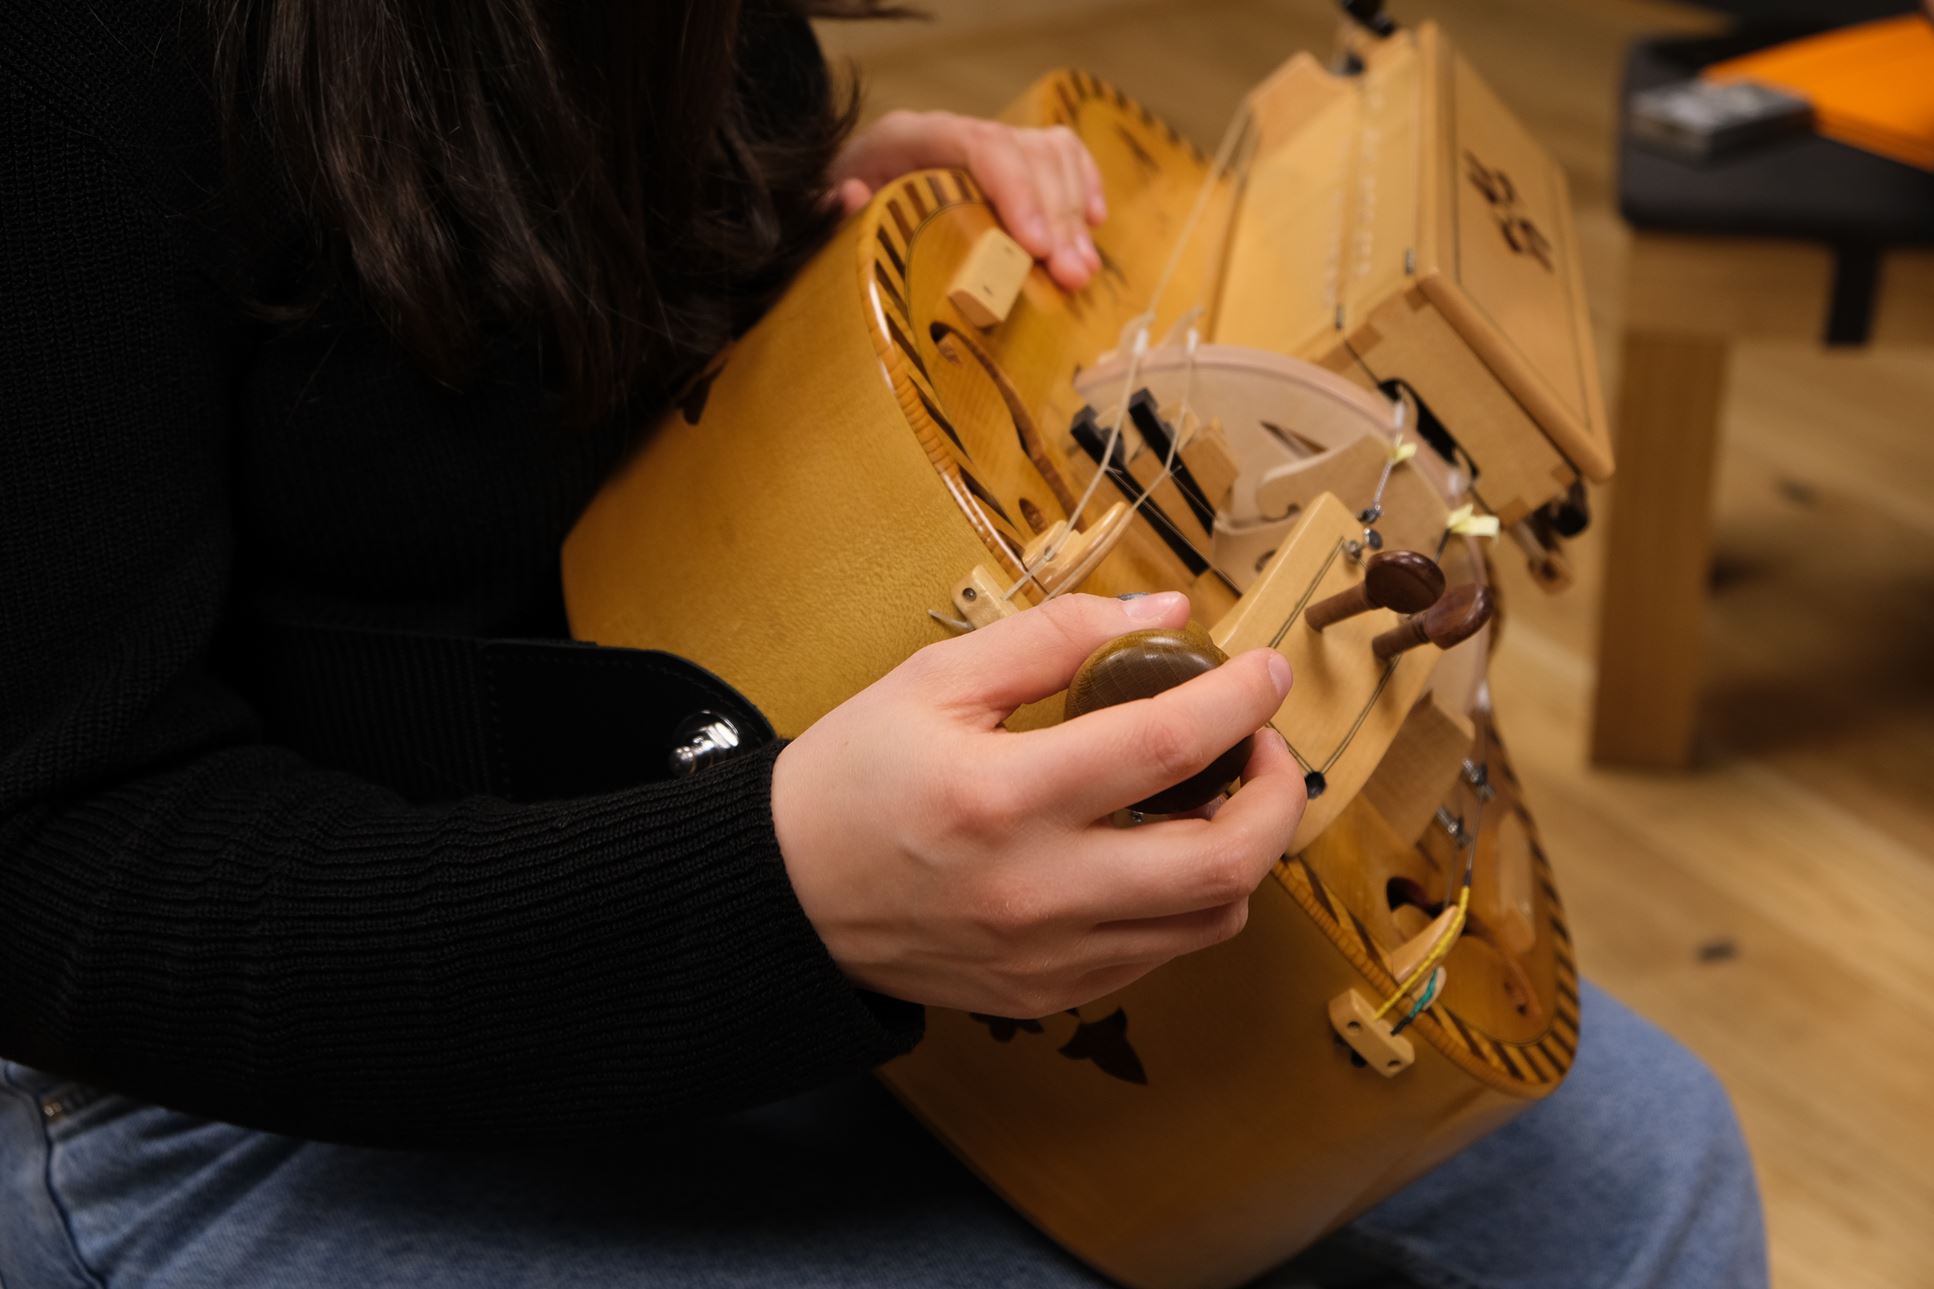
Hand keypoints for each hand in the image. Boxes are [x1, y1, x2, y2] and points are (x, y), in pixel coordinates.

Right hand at [771, 591, 1305, 1017]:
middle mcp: (1039, 890)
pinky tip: (1157, 847)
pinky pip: (1161, 953)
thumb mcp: (934, 680)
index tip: (1263, 668)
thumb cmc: (853, 777)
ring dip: (1242, 850)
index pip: (1166, 745)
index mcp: (1003, 797)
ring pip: (1210, 918)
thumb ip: (1054, 637)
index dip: (1238, 699)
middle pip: (1223, 861)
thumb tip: (1165, 614)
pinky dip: (1187, 896)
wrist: (784, 896)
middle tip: (1264, 743)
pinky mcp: (1050, 994)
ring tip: (1216, 794)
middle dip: (1279, 793)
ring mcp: (1050, 956)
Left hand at [830, 110, 1106, 290]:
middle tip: (1073, 275)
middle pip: (1024, 154)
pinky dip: (1085, 185)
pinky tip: (1095, 224)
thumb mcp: (820, 213)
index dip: (1015, 191)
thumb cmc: (837, 212)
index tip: (1037, 246)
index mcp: (907, 138)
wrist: (843, 193)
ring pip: (1050, 155)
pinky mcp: (1008, 159)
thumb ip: (832, 210)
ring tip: (1083, 270)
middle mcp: (953, 131)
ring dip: (1075, 213)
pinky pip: (1062, 155)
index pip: (977, 145)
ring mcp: (985, 142)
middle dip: (1057, 216)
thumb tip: (853, 195)